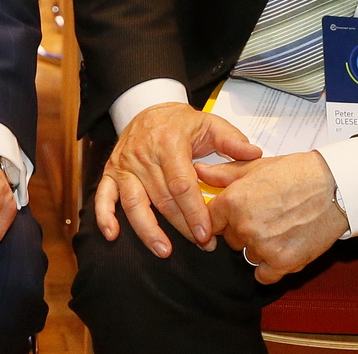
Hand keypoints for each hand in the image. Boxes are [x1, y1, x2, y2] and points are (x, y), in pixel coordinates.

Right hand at [95, 102, 261, 257]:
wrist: (148, 106)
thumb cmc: (181, 122)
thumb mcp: (208, 123)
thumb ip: (231, 140)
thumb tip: (254, 153)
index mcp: (169, 142)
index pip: (181, 183)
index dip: (194, 210)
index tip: (208, 233)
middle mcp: (143, 154)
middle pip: (161, 198)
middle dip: (181, 226)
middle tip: (201, 245)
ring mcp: (124, 165)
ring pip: (134, 203)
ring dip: (147, 230)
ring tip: (164, 251)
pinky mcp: (110, 171)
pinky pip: (103, 196)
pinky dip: (104, 216)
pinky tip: (112, 236)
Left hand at [201, 150, 347, 284]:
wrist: (333, 187)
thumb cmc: (295, 173)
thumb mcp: (255, 167)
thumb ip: (223, 174)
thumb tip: (198, 172)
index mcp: (233, 202)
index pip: (211, 220)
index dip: (222, 217)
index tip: (234, 213)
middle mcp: (244, 227)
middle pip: (230, 239)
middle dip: (242, 229)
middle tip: (264, 213)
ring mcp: (263, 247)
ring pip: (248, 255)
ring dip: (258, 246)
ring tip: (278, 225)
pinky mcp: (282, 264)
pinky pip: (263, 275)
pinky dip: (270, 264)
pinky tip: (282, 244)